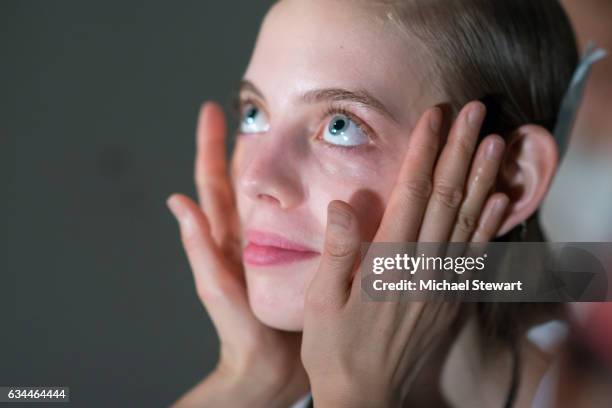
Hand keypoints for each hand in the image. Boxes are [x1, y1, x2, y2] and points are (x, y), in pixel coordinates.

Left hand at [167, 102, 307, 407]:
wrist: (270, 367)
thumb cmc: (240, 332)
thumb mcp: (218, 287)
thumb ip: (201, 249)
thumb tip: (177, 202)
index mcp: (227, 237)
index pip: (215, 182)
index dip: (211, 146)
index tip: (212, 111)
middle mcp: (247, 234)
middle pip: (242, 179)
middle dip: (241, 143)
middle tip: (248, 110)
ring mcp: (272, 243)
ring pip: (272, 194)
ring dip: (273, 161)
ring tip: (282, 133)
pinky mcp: (298, 255)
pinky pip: (303, 216)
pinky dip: (307, 194)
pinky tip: (324, 181)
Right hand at [301, 102, 508, 406]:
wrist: (367, 397)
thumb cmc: (335, 349)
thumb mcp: (320, 301)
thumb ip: (336, 251)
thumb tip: (342, 204)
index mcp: (386, 263)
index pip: (411, 193)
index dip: (424, 151)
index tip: (435, 116)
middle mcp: (420, 268)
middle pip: (445, 198)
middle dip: (461, 150)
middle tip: (477, 112)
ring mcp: (441, 284)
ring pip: (467, 220)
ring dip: (482, 178)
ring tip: (497, 142)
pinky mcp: (451, 300)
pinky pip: (476, 256)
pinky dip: (490, 224)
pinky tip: (499, 200)